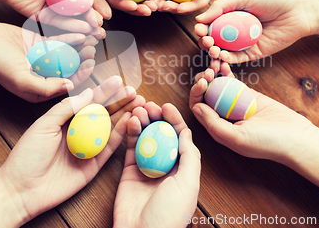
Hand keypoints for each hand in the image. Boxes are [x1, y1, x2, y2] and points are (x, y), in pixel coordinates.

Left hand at [0, 0, 109, 33]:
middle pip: (84, 10)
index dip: (99, 5)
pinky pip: (60, 24)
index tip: (108, 14)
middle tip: (101, 24)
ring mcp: (56, 9)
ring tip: (96, 30)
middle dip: (94, 18)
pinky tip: (82, 30)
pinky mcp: (45, 19)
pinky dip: (72, 27)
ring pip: (74, 19)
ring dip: (86, 25)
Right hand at [0, 22, 96, 101]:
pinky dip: (70, 38)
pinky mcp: (39, 44)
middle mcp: (44, 75)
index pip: (66, 84)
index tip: (90, 64)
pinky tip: (81, 34)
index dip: (80, 75)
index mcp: (41, 89)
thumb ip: (47, 86)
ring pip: (66, 53)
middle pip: (69, 68)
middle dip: (82, 60)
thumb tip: (71, 87)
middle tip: (92, 51)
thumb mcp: (22, 81)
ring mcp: (42, 58)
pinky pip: (58, 41)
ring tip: (91, 40)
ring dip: (79, 48)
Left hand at [0, 76, 145, 219]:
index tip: (118, 80)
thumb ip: (66, 108)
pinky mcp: (94, 165)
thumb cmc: (27, 154)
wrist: (22, 189)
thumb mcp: (44, 125)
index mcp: (66, 120)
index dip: (105, 91)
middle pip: (104, 114)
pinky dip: (121, 135)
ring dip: (125, 115)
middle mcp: (79, 132)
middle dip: (119, 102)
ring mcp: (88, 148)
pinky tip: (129, 122)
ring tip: (138, 103)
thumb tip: (89, 93)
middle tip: (134, 91)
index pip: (89, 102)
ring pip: (110, 129)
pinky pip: (110, 148)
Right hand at [113, 102, 200, 227]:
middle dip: (156, 117)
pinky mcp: (129, 170)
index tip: (167, 107)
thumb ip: (189, 156)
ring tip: (139, 108)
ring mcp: (146, 167)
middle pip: (161, 134)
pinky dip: (130, 132)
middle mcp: (165, 165)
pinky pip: (130, 147)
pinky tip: (131, 120)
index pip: (179, 138)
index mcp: (183, 169)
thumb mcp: (188, 183)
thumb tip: (187, 132)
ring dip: (143, 121)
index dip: (174, 120)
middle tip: (150, 105)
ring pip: (145, 137)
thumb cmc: (170, 213)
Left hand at [189, 68, 315, 162]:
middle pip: (206, 95)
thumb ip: (214, 124)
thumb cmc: (267, 143)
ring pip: (218, 86)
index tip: (202, 83)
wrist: (297, 138)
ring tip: (215, 64)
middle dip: (203, 81)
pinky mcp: (248, 95)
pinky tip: (223, 64)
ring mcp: (236, 104)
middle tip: (209, 72)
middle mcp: (224, 116)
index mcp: (217, 128)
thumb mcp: (238, 137)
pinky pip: (233, 82)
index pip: (199, 108)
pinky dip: (226, 73)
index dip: (196, 94)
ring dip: (213, 74)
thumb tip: (196, 108)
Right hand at [195, 0, 314, 62]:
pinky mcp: (253, 54)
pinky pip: (236, 59)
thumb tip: (199, 18)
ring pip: (222, 51)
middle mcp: (235, 31)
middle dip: (205, 41)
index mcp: (231, 16)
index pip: (211, 24)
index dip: (202, 28)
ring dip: (213, 52)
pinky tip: (221, 56)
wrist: (298, 10)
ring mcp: (243, 44)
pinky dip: (226, 60)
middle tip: (205, 40)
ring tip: (211, 49)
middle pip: (214, 40)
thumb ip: (221, 7)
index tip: (198, 29)